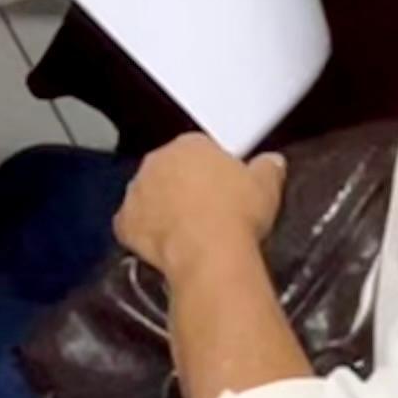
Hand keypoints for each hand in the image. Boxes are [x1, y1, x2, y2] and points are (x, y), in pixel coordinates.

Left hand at [114, 133, 290, 281]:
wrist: (209, 252)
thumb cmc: (237, 214)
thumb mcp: (266, 185)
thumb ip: (268, 167)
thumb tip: (273, 162)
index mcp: (189, 145)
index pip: (197, 148)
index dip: (211, 169)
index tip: (223, 187)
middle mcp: (157, 161)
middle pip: (169, 170)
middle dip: (183, 185)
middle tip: (207, 209)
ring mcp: (136, 191)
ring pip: (148, 196)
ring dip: (161, 208)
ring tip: (187, 231)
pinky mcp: (124, 222)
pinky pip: (133, 225)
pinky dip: (144, 234)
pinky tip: (164, 246)